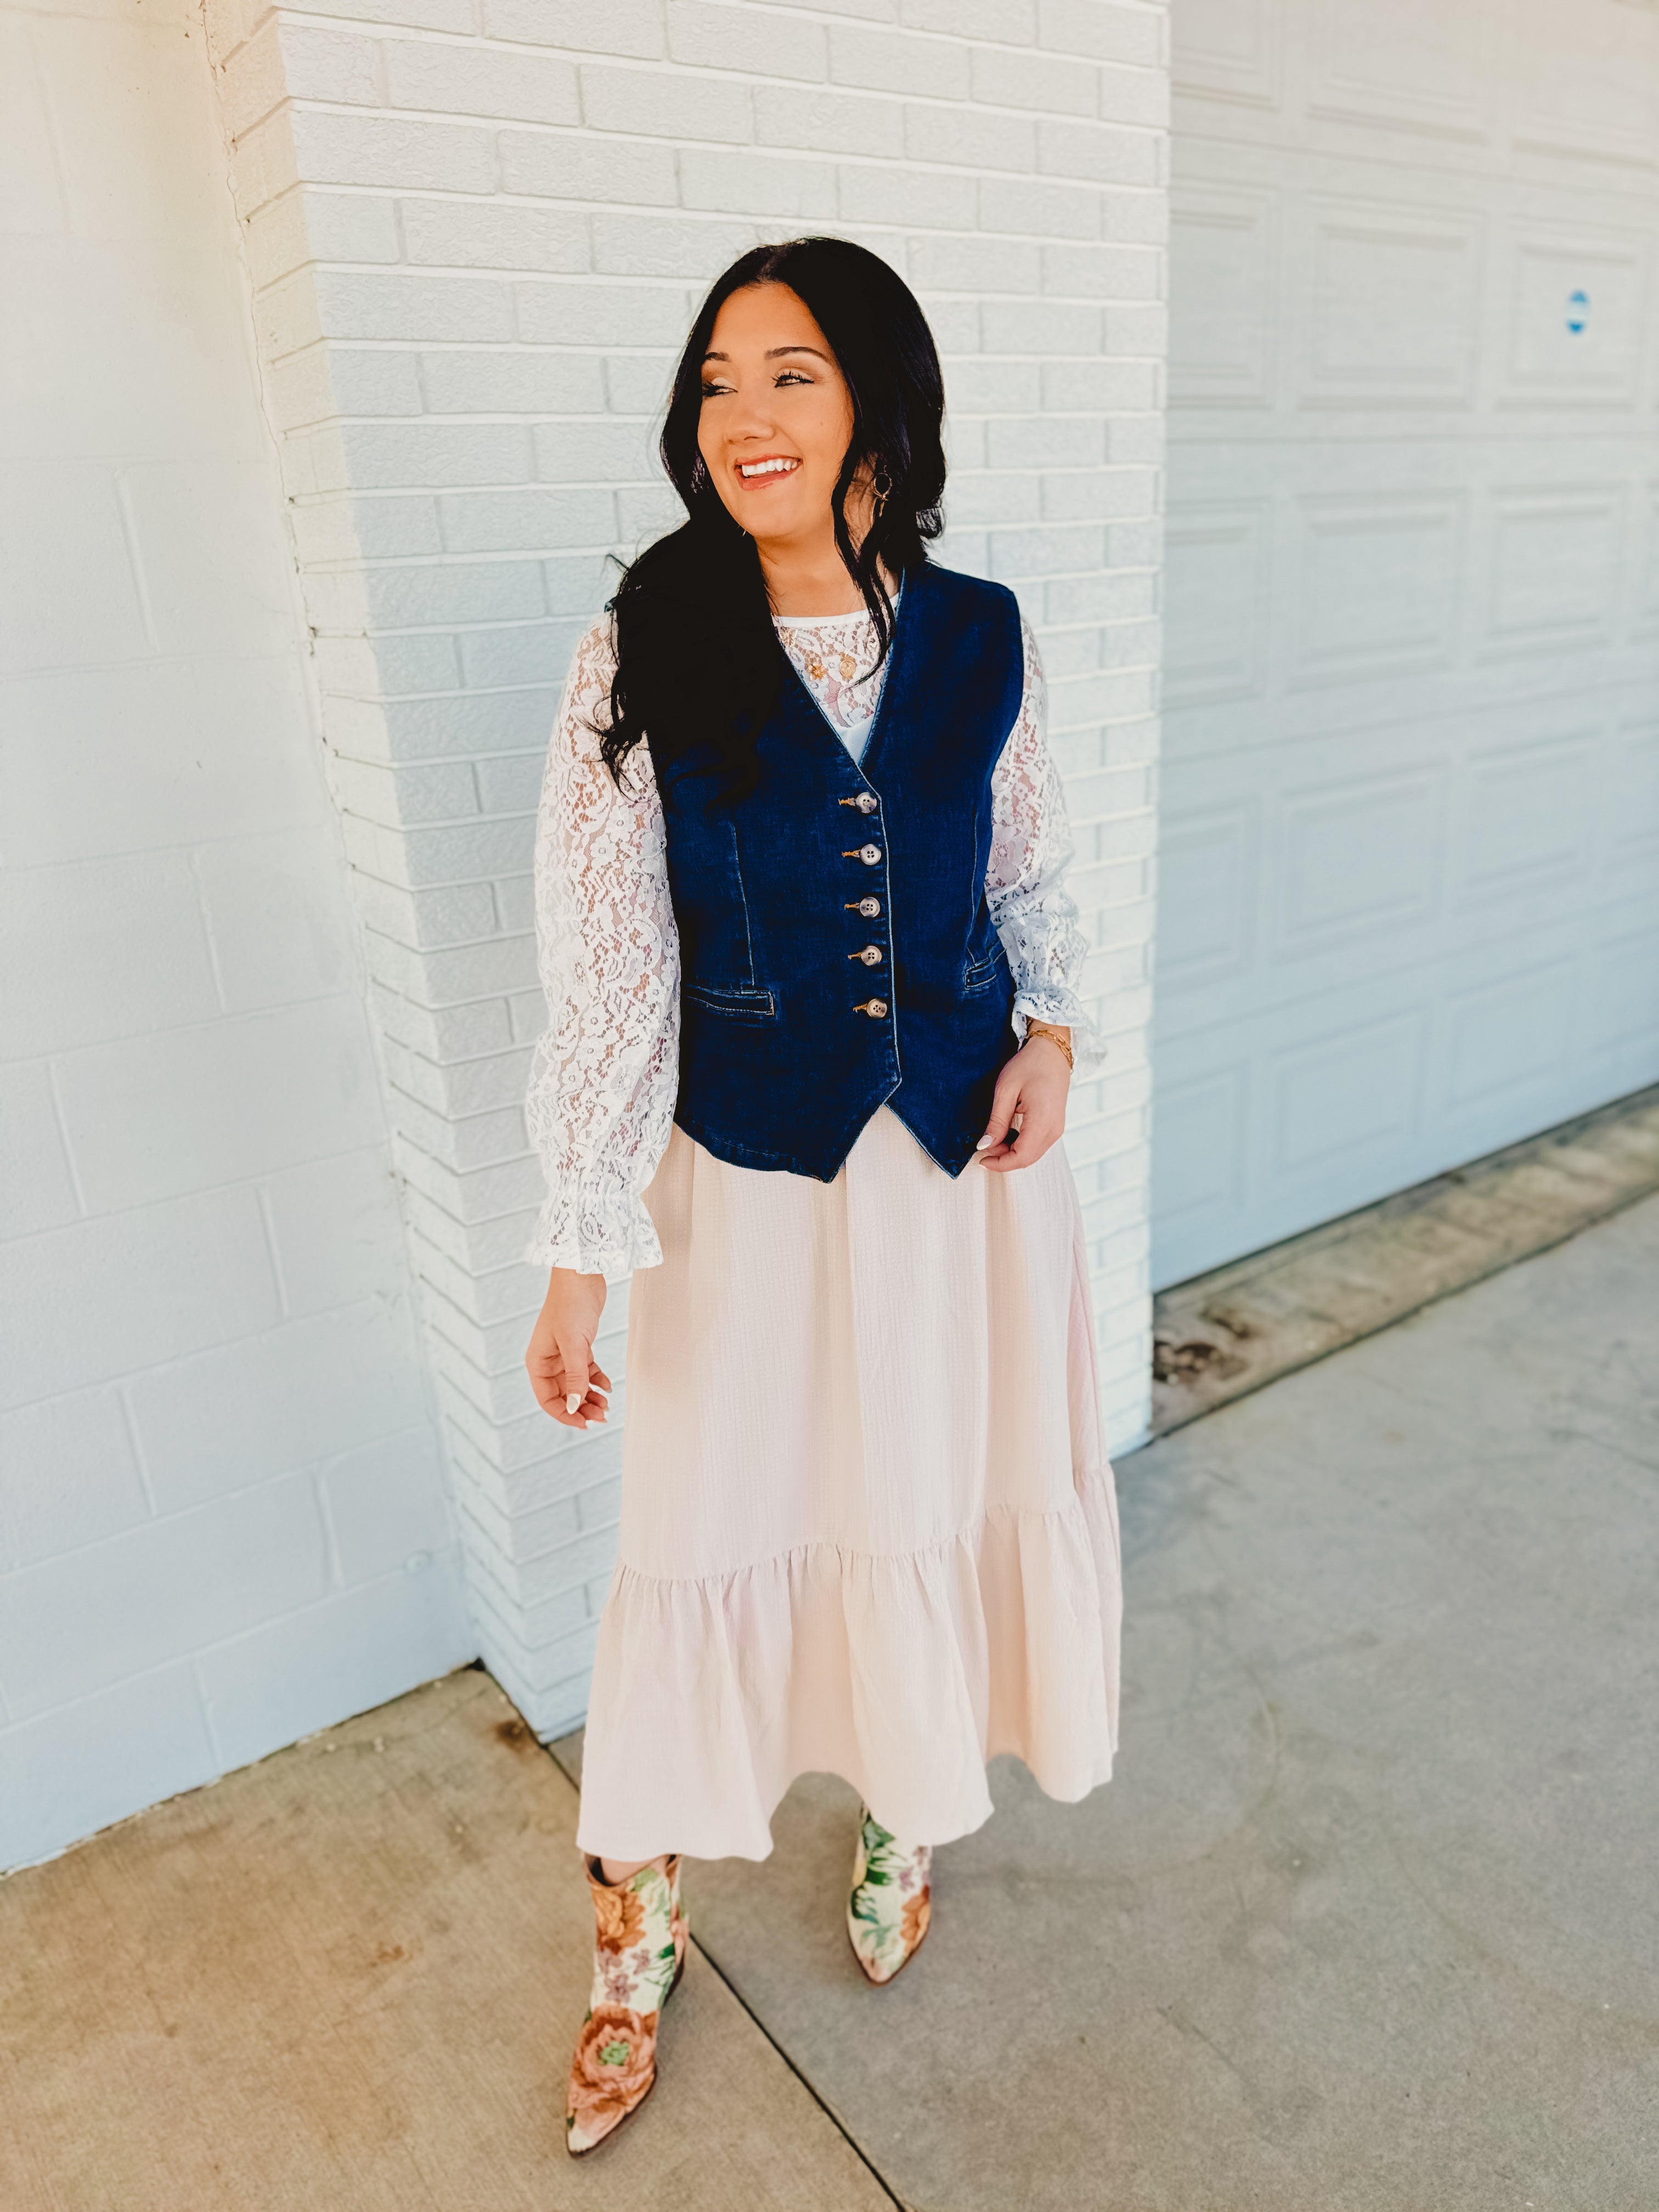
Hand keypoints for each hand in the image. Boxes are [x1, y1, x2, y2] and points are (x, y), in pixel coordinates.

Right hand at [525, 1267, 610, 1428]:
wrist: (582, 1275)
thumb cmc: (571, 1305)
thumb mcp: (574, 1345)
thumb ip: (575, 1377)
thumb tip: (575, 1407)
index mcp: (537, 1362)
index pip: (547, 1400)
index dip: (565, 1414)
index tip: (584, 1424)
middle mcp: (547, 1361)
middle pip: (563, 1395)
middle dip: (581, 1408)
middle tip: (602, 1417)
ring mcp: (563, 1354)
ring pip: (576, 1385)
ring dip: (590, 1397)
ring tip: (607, 1405)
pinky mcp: (579, 1346)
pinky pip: (586, 1371)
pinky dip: (596, 1380)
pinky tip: (608, 1385)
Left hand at [976, 1033, 1070, 1172]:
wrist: (1052, 1052)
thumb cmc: (1029, 1066)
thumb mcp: (1005, 1091)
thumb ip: (996, 1122)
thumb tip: (984, 1145)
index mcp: (1042, 1122)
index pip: (1020, 1157)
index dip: (999, 1164)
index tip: (980, 1158)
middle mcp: (1053, 1130)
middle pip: (1026, 1159)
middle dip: (1003, 1159)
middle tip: (984, 1145)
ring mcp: (1057, 1129)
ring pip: (1031, 1154)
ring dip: (1010, 1152)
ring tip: (994, 1136)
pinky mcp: (1055, 1126)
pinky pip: (1036, 1145)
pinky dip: (1019, 1145)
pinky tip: (1007, 1133)